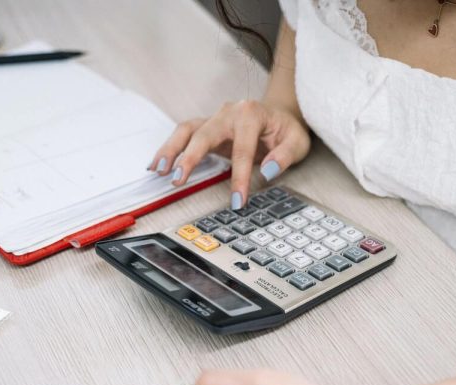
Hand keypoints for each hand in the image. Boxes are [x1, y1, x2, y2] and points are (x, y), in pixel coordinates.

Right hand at [146, 101, 310, 208]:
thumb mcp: (297, 142)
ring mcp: (215, 118)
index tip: (236, 201)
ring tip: (159, 170)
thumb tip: (266, 170)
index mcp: (251, 114)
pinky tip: (157, 165)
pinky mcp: (206, 127)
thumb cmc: (287, 129)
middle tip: (179, 180)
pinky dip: (169, 149)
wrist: (279, 115)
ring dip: (171, 150)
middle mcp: (228, 112)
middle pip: (204, 134)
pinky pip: (184, 135)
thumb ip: (284, 156)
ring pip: (187, 131)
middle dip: (190, 158)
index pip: (242, 150)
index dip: (239, 178)